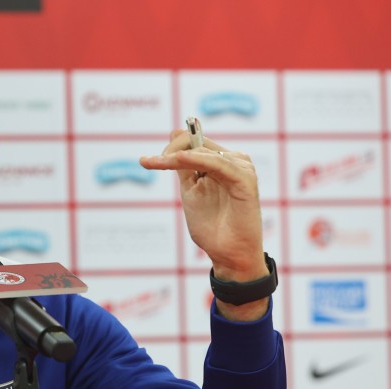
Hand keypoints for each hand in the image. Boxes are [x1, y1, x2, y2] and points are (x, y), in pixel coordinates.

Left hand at [140, 129, 269, 320]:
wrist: (228, 254)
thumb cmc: (212, 227)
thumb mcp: (191, 191)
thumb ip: (184, 166)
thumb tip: (174, 133)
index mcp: (221, 162)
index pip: (195, 143)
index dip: (172, 146)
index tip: (146, 161)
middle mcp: (233, 161)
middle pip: (198, 143)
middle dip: (171, 150)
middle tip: (150, 162)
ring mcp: (241, 168)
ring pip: (203, 153)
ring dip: (176, 156)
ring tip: (156, 162)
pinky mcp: (245, 179)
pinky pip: (217, 164)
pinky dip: (197, 159)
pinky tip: (178, 160)